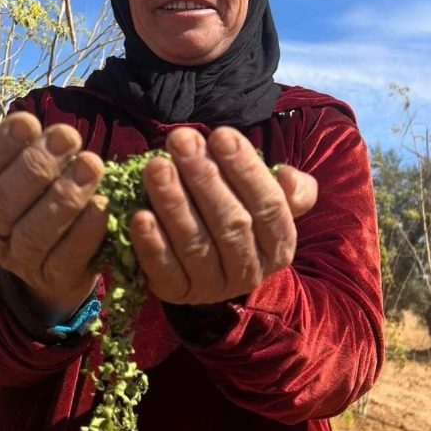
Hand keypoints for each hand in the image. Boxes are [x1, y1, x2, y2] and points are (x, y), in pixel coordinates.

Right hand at [0, 106, 107, 320]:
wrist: (60, 263)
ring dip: (64, 197)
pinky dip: (85, 232)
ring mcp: (22, 262)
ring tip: (92, 165)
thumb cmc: (37, 199)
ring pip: (34, 233)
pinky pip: (66, 258)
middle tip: (69, 136)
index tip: (29, 122)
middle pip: (2, 204)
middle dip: (35, 167)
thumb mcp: (13, 168)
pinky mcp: (56, 281)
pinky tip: (103, 206)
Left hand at [129, 126, 317, 305]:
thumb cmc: (236, 215)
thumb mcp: (268, 201)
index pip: (269, 205)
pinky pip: (164, 272)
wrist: (206, 267)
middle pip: (231, 223)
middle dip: (204, 177)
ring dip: (174, 203)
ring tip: (156, 167)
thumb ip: (290, 188)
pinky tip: (140, 216)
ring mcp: (212, 287)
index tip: (220, 135)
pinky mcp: (177, 294)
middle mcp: (250, 271)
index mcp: (278, 245)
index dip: (246, 170)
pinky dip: (152, 244)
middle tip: (181, 141)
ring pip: (195, 245)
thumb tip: (288, 177)